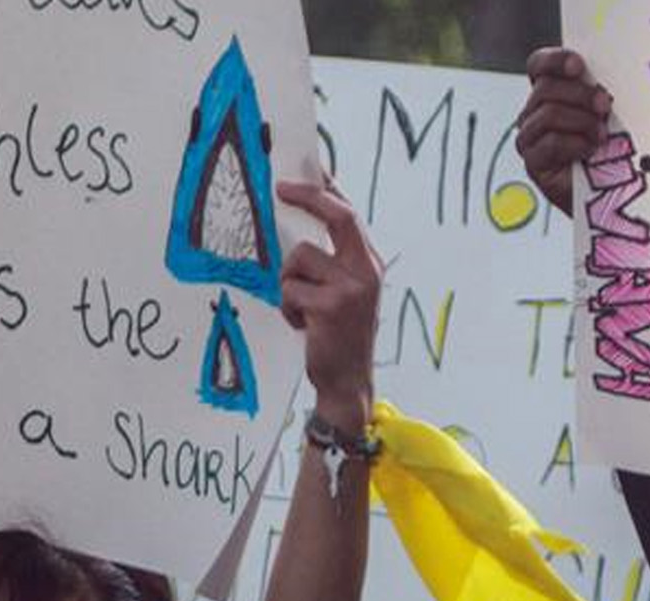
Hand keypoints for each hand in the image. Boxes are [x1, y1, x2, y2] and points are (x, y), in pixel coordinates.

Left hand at [278, 178, 379, 431]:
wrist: (348, 383)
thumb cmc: (339, 336)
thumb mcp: (344, 293)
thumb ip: (332, 262)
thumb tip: (299, 226)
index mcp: (369, 264)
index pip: (349, 215)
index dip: (326, 189)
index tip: (305, 170)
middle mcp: (366, 272)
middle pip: (338, 217)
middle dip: (309, 196)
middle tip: (281, 188)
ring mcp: (352, 288)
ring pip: (299, 257)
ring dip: (289, 282)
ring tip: (302, 308)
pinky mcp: (331, 307)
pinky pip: (291, 288)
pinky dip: (289, 307)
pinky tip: (304, 325)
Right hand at [516, 48, 611, 214]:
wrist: (610, 193)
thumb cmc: (610, 150)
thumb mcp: (607, 114)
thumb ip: (598, 93)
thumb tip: (604, 81)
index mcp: (550, 93)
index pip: (539, 66)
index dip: (555, 61)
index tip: (579, 66)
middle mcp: (534, 113)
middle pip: (545, 88)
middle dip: (580, 94)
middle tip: (605, 106)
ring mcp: (531, 138)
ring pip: (547, 113)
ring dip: (581, 121)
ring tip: (602, 135)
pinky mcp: (534, 163)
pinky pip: (550, 143)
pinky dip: (575, 143)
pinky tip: (590, 150)